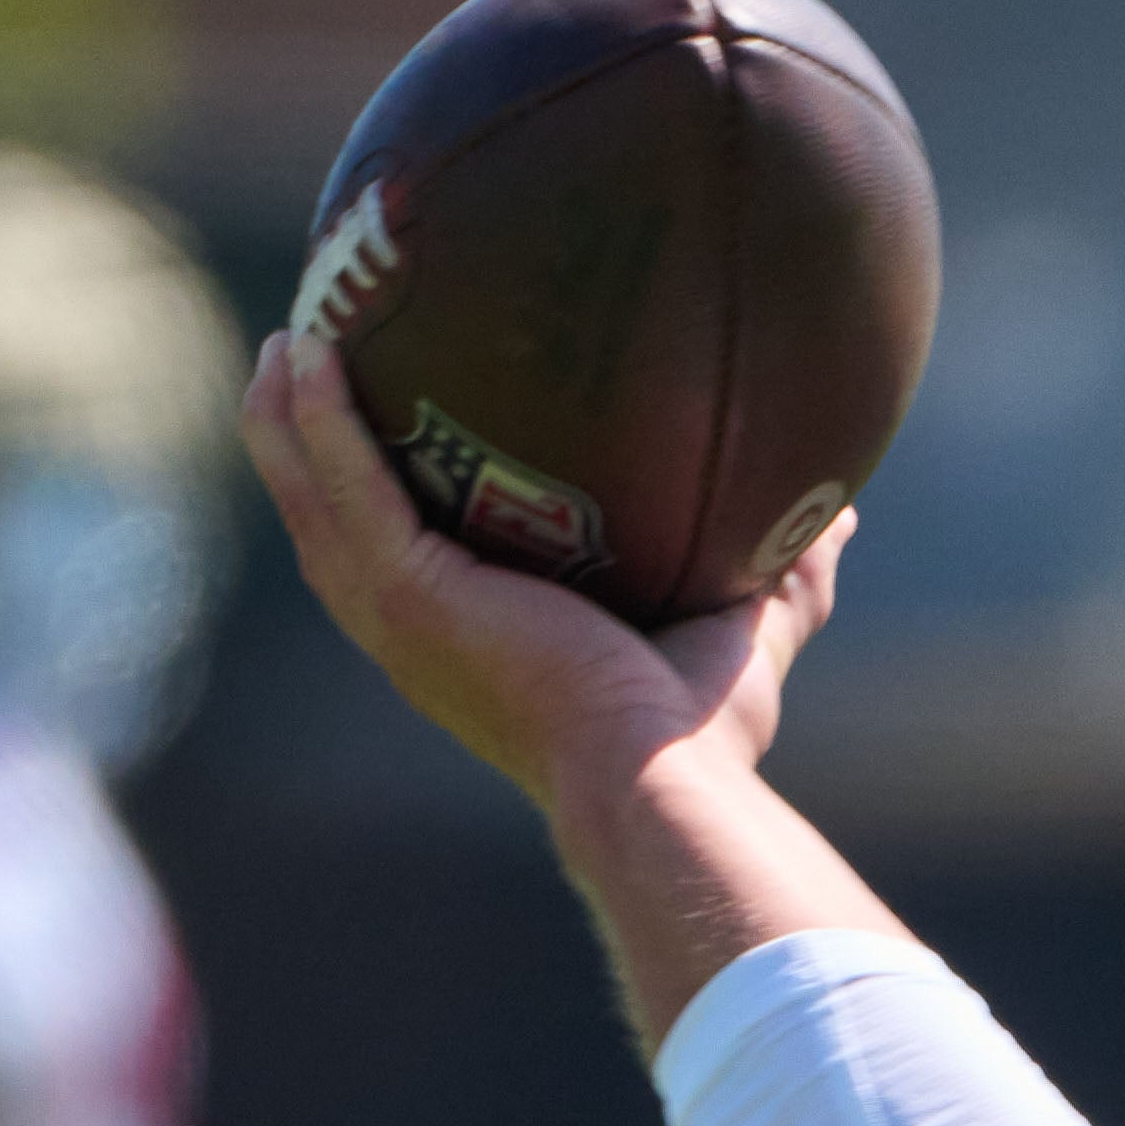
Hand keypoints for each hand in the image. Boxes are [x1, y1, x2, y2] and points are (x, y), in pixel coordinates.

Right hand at [237, 331, 849, 813]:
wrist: (663, 785)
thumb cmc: (702, 741)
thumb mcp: (745, 633)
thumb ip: (785, 573)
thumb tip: (842, 516)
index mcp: (471, 645)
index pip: (402, 561)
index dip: (379, 495)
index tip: (379, 426)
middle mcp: (416, 637)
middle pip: (329, 522)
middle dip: (303, 442)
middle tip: (296, 359)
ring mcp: (400, 617)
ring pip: (312, 499)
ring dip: (284, 418)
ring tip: (281, 340)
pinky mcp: (408, 594)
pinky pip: (344, 486)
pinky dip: (318, 422)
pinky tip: (306, 354)